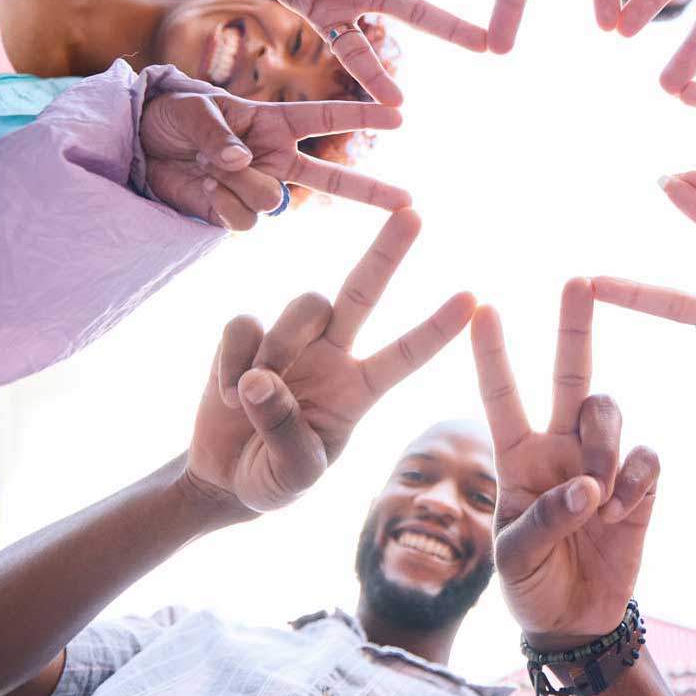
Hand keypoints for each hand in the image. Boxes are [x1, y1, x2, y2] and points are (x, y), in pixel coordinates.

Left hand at [140, 90, 409, 229]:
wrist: (137, 145)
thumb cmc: (170, 115)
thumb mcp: (193, 110)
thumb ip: (220, 133)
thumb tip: (242, 161)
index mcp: (273, 122)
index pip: (326, 118)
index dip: (362, 115)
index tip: (399, 114)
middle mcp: (274, 157)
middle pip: (331, 178)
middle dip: (371, 191)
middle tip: (408, 201)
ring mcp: (256, 187)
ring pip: (272, 201)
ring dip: (237, 186)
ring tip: (207, 168)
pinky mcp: (233, 211)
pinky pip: (243, 221)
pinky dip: (220, 205)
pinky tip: (202, 188)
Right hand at [183, 209, 475, 514]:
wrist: (222, 482)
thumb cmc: (272, 480)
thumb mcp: (291, 475)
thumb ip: (284, 432)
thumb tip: (261, 380)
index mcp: (359, 391)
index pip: (406, 355)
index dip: (438, 329)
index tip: (474, 300)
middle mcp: (333, 356)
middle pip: (364, 292)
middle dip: (388, 253)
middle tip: (413, 213)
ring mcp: (291, 342)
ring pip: (303, 307)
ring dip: (280, 346)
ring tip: (249, 396)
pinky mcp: (246, 338)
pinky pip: (244, 324)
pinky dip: (233, 359)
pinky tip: (226, 395)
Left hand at [471, 279, 658, 649]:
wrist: (576, 621)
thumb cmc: (530, 583)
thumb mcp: (515, 559)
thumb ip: (545, 519)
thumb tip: (588, 487)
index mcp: (516, 457)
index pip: (501, 396)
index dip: (492, 354)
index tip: (481, 309)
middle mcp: (558, 445)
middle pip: (569, 374)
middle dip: (573, 327)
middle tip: (577, 280)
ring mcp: (600, 460)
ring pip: (608, 412)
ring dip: (603, 446)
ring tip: (598, 499)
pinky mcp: (638, 483)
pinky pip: (645, 456)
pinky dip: (634, 479)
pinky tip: (621, 511)